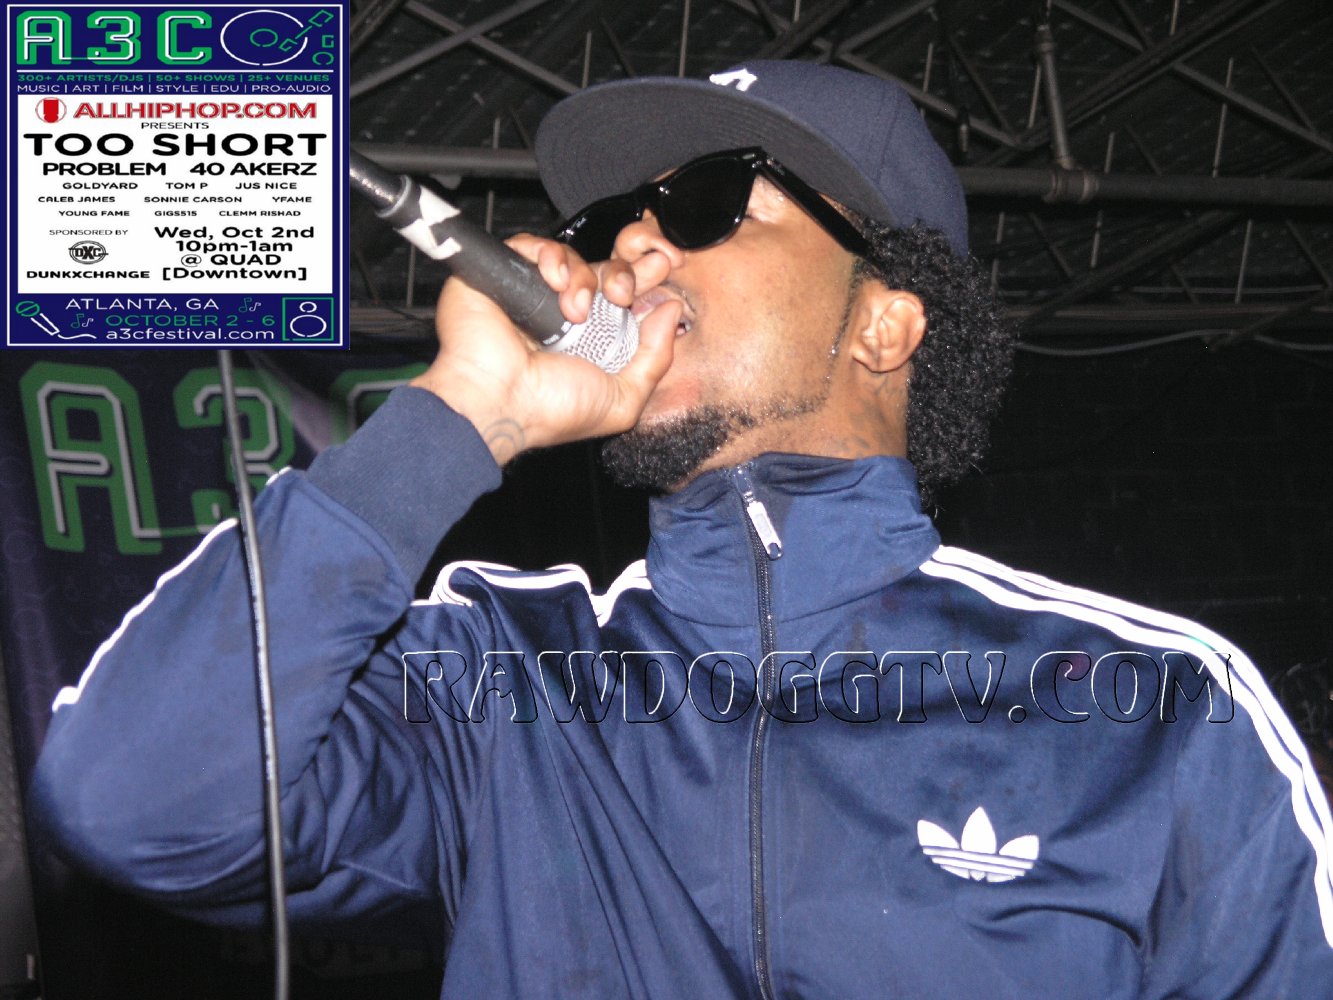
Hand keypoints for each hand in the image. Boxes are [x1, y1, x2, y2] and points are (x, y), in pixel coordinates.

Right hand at [410, 235, 681, 463]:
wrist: (498, 399)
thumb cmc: (550, 410)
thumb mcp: (622, 400)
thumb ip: (656, 359)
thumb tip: (670, 311)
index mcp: (595, 341)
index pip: (628, 298)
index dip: (647, 280)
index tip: (663, 268)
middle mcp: (567, 315)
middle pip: (606, 270)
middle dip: (624, 274)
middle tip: (622, 294)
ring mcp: (536, 295)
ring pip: (574, 257)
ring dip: (583, 277)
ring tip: (574, 308)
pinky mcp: (505, 276)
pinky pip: (533, 245)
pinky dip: (549, 255)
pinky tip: (553, 281)